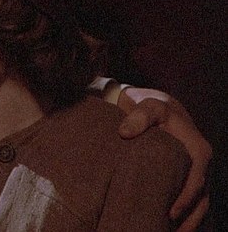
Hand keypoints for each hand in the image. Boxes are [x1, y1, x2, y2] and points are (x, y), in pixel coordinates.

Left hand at [117, 87, 211, 230]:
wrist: (152, 106)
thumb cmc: (151, 106)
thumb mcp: (148, 105)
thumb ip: (139, 116)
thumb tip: (125, 132)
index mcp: (197, 149)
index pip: (196, 180)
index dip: (185, 198)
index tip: (171, 213)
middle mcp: (200, 164)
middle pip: (200, 198)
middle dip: (188, 218)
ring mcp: (194, 172)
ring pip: (199, 204)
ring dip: (189, 222)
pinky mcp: (184, 177)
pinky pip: (189, 200)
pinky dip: (183, 215)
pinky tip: (167, 227)